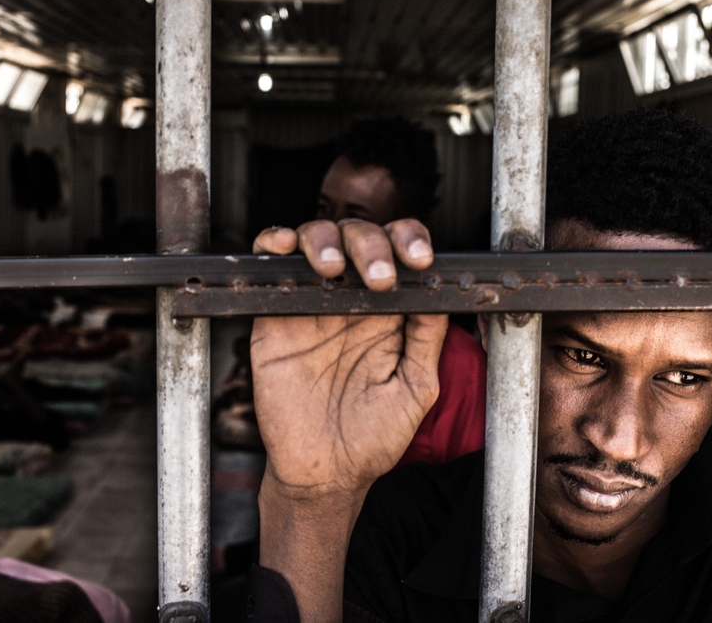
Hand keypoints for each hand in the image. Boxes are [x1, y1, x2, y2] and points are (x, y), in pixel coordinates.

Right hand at [251, 219, 448, 496]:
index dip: (409, 243)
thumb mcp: (415, 390)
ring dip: (327, 240)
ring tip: (334, 269)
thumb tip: (439, 293)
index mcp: (390, 313)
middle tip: (380, 278)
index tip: (419, 260)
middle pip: (361, 238)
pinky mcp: (275, 316)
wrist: (323, 472)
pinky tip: (286, 247)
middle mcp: (353, 300)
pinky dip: (274, 242)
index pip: (401, 255)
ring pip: (317, 239)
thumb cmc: (372, 438)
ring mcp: (313, 305)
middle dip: (372, 245)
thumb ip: (426, 341)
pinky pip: (272, 264)